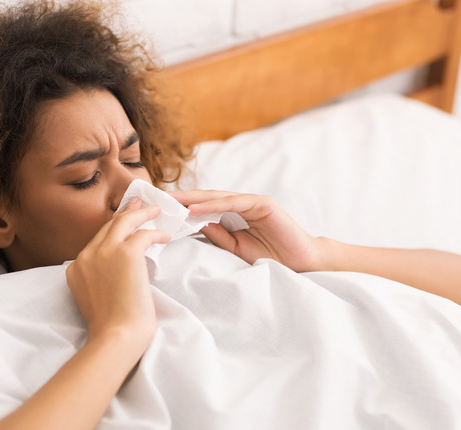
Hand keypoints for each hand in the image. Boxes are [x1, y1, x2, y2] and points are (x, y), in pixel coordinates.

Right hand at [65, 198, 169, 351]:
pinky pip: (143, 234)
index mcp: (76, 268)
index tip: (123, 220)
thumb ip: (98, 280)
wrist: (116, 337)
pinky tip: (164, 236)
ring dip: (141, 214)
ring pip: (123, 222)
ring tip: (154, 210)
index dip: (112, 229)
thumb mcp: (94, 299)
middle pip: (108, 227)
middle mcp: (86, 256)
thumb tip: (118, 272)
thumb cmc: (111, 328)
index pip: (96, 241)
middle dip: (125, 213)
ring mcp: (104, 253)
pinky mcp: (126, 254)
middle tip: (138, 203)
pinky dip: (155, 233)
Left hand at [168, 190, 320, 271]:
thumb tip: (196, 224)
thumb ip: (218, 235)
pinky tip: (196, 208)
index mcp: (234, 214)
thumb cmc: (271, 258)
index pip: (203, 207)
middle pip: (206, 198)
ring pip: (217, 197)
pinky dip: (214, 205)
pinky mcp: (264, 204)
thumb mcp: (237, 249)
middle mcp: (242, 205)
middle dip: (182, 198)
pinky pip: (234, 203)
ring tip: (172, 201)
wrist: (302, 263)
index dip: (182, 207)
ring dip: (193, 199)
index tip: (160, 209)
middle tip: (158, 198)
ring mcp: (253, 202)